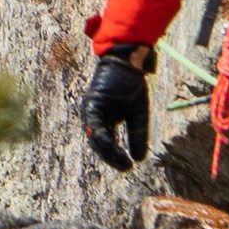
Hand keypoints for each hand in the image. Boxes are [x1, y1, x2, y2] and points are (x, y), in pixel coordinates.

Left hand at [83, 46, 152, 173]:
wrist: (127, 61)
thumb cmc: (131, 85)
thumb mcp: (137, 114)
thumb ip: (137, 135)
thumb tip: (139, 159)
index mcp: (103, 119)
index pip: (106, 144)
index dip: (115, 157)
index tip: (128, 166)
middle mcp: (94, 116)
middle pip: (98, 144)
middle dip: (111, 157)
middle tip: (124, 166)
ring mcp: (90, 110)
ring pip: (94, 137)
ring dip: (106, 151)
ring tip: (121, 161)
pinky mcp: (91, 103)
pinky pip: (93, 124)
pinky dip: (101, 136)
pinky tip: (110, 146)